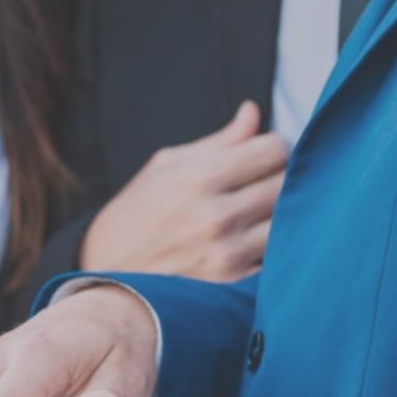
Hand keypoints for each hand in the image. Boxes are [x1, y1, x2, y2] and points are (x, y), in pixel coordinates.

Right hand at [82, 101, 287, 281]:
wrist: (108, 278)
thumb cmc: (135, 215)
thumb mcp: (166, 166)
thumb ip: (218, 142)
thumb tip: (253, 112)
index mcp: (197, 179)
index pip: (274, 150)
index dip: (272, 146)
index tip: (262, 153)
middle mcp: (216, 217)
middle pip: (286, 183)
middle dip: (279, 176)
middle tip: (260, 182)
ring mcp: (227, 254)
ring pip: (288, 219)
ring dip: (279, 212)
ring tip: (256, 211)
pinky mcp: (233, 284)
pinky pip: (276, 254)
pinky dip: (271, 244)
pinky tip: (249, 240)